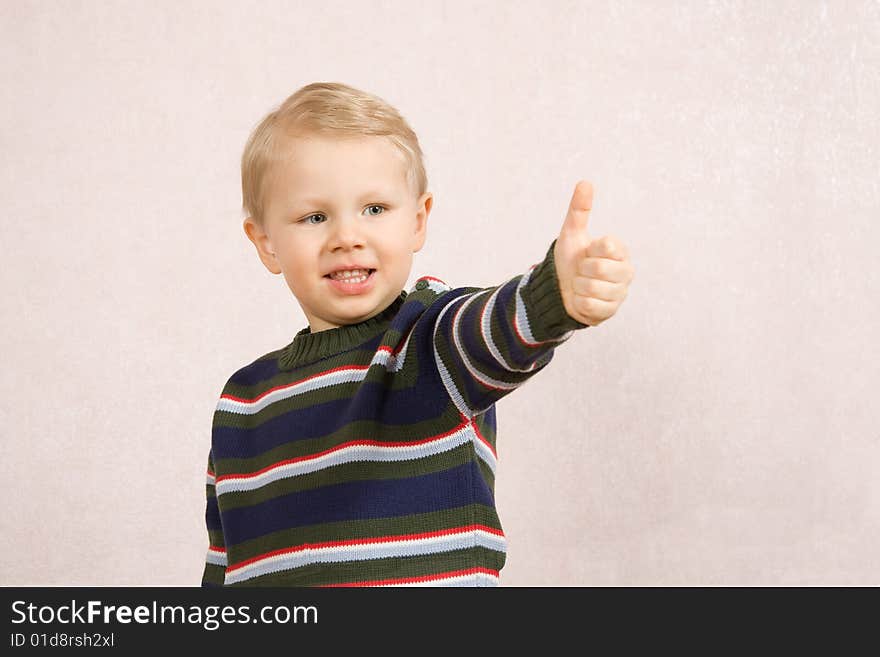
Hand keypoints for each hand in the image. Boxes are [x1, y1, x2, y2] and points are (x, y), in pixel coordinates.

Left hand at [553, 180, 634, 326]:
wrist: (561, 289)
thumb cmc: (570, 260)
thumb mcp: (572, 234)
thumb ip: (579, 210)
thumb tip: (584, 182)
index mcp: (620, 250)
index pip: (607, 246)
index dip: (590, 250)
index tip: (588, 253)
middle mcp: (626, 271)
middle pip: (598, 269)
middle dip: (582, 270)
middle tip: (582, 271)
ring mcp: (620, 293)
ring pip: (592, 289)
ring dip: (578, 287)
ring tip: (581, 285)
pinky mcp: (611, 311)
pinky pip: (589, 306)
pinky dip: (578, 303)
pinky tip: (581, 299)